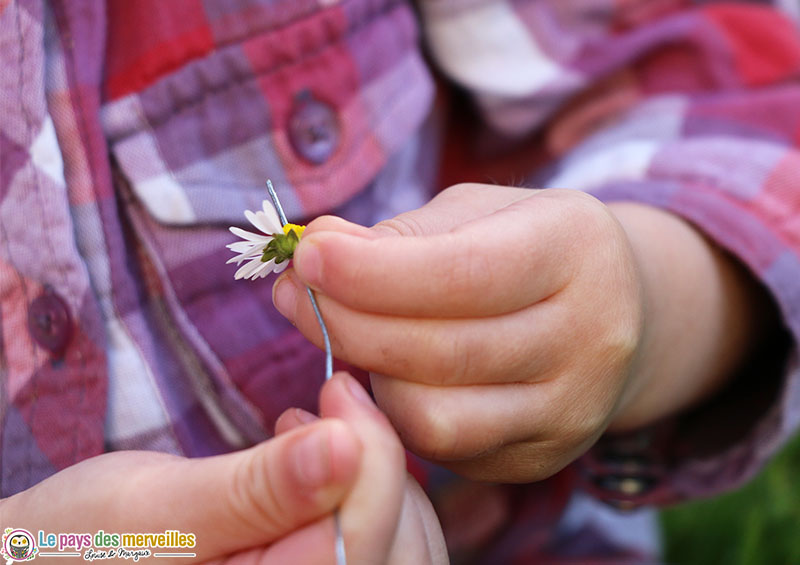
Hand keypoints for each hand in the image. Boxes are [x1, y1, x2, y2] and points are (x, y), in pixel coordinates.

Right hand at [0, 373, 445, 563]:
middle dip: (379, 463)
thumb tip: (343, 447)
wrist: (62, 562)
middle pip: (402, 544)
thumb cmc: (86, 540)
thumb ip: (255, 490)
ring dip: (374, 478)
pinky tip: (320, 463)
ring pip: (403, 544)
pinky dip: (365, 496)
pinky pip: (380, 546)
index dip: (371, 449)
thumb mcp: (158, 508)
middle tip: (333, 402)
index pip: (362, 533)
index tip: (339, 387)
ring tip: (315, 432)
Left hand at [273, 184, 770, 481]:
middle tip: (295, 293)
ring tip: (349, 333)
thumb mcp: (478, 212)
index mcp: (574, 249)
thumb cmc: (529, 247)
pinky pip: (444, 452)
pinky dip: (396, 412)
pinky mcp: (543, 456)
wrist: (617, 310)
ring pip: (433, 418)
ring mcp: (570, 409)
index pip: (462, 273)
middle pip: (440, 351)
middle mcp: (588, 337)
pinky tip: (387, 372)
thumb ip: (401, 234)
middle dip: (346, 323)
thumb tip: (316, 249)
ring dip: (366, 374)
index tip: (306, 257)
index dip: (369, 271)